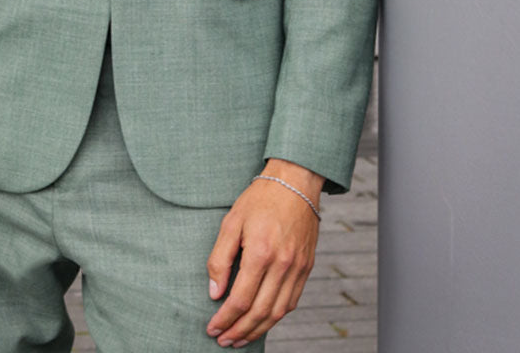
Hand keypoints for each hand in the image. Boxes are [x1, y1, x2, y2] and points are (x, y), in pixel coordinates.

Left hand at [205, 160, 322, 346]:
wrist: (296, 182)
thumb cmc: (260, 199)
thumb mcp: (231, 222)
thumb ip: (220, 258)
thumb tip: (214, 292)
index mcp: (261, 253)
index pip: (240, 299)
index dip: (225, 319)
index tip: (212, 328)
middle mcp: (282, 265)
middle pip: (259, 312)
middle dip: (239, 331)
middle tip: (223, 340)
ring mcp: (297, 268)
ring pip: (278, 313)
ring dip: (257, 331)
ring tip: (240, 339)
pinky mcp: (306, 268)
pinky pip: (292, 302)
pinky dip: (276, 317)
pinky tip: (262, 322)